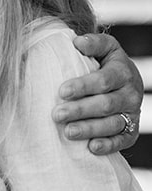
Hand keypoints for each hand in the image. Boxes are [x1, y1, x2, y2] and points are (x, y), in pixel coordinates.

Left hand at [52, 32, 143, 154]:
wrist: (125, 81)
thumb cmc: (106, 63)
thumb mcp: (105, 48)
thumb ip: (94, 43)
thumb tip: (77, 42)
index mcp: (123, 72)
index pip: (104, 80)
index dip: (83, 86)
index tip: (62, 91)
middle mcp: (131, 94)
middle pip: (105, 104)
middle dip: (80, 110)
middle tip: (57, 114)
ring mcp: (132, 113)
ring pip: (112, 124)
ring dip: (90, 129)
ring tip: (68, 132)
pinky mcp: (131, 131)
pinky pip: (123, 140)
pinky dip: (108, 145)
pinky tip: (91, 148)